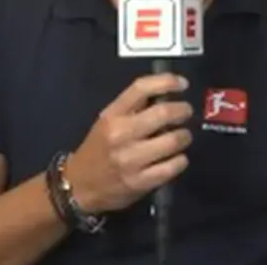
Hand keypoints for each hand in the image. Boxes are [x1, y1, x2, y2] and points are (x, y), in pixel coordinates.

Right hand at [63, 73, 193, 214]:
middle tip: (186, 113)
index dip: (167, 82)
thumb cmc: (97, 149)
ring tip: (182, 137)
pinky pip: (173, 166)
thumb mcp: (106, 123)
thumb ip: (132, 109)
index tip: (183, 84)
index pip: (141, 88)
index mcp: (112, 116)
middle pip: (163, 113)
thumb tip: (166, 96)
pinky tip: (176, 158)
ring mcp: (131, 159)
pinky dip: (180, 160)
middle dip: (183, 111)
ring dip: (184, 136)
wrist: (80, 185)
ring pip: (174, 140)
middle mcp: (121, 134)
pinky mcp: (140, 182)